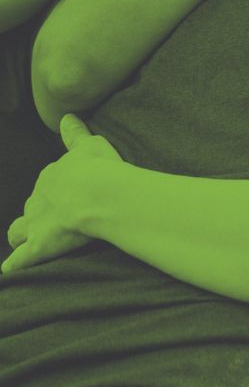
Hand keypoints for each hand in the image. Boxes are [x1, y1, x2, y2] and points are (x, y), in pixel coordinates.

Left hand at [3, 115, 124, 272]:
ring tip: (29, 240)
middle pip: (33, 205)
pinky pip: (20, 260)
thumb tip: (67, 116)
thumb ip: (76, 134)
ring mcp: (36, 224)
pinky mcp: (39, 246)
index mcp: (52, 176)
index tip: (75, 191)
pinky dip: (14, 265)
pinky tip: (9, 270)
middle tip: (59, 217)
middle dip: (41, 211)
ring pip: (18, 231)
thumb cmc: (100, 168)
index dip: (62, 187)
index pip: (51, 181)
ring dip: (22, 235)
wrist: (100, 194)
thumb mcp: (90, 145)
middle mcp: (38, 199)